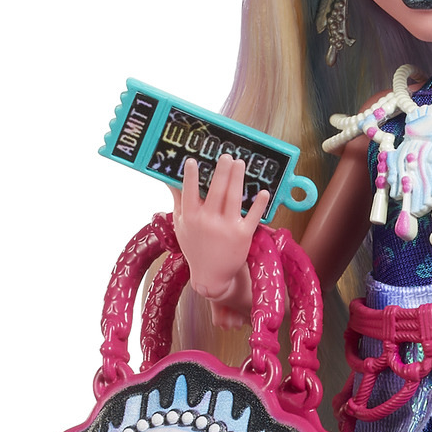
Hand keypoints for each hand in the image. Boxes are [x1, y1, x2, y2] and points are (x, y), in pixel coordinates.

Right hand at [171, 154, 264, 325]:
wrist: (211, 276)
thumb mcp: (181, 225)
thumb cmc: (195, 248)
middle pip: (216, 190)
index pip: (189, 192)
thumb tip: (168, 179)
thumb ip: (178, 201)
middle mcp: (208, 221)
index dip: (191, 176)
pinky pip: (252, 216)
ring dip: (238, 178)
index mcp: (191, 217)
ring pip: (233, 198)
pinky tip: (263, 191)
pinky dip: (259, 204)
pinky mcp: (243, 235)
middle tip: (227, 156)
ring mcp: (226, 228)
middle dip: (222, 171)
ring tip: (240, 163)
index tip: (193, 160)